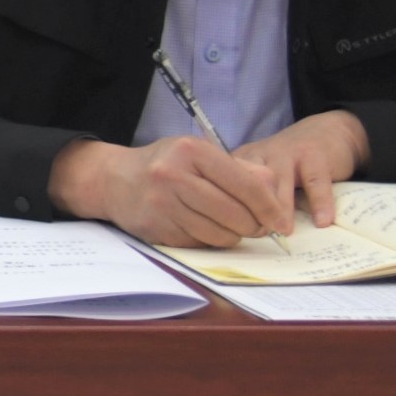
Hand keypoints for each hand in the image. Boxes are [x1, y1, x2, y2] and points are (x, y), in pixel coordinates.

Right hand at [49, 133, 307, 247]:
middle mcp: (174, 175)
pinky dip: (208, 241)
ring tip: (228, 227)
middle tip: (257, 228)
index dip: (270, 208)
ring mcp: (161, 203)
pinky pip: (198, 244)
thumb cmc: (167, 165)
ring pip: (219, 234)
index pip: (247, 186)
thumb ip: (241, 170)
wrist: (113, 179)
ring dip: (232, 236)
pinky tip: (203, 229)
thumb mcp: (201, 155)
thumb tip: (275, 198)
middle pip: (236, 214)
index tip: (281, 223)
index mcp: (192, 151)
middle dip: (254, 227)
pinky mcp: (155, 227)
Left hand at [234, 111, 366, 228]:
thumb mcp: (266, 177)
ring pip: (278, 182)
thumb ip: (255, 199)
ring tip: (284, 231)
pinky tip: (322, 222)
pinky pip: (315, 182)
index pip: (227, 186)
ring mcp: (286, 153)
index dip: (231, 210)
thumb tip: (246, 235)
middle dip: (251, 209)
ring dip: (280, 208)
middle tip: (257, 234)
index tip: (235, 232)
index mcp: (242, 162)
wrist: (327, 132)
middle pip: (248, 184)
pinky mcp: (314, 154)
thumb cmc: (291, 164)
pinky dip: (319, 202)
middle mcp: (259, 155)